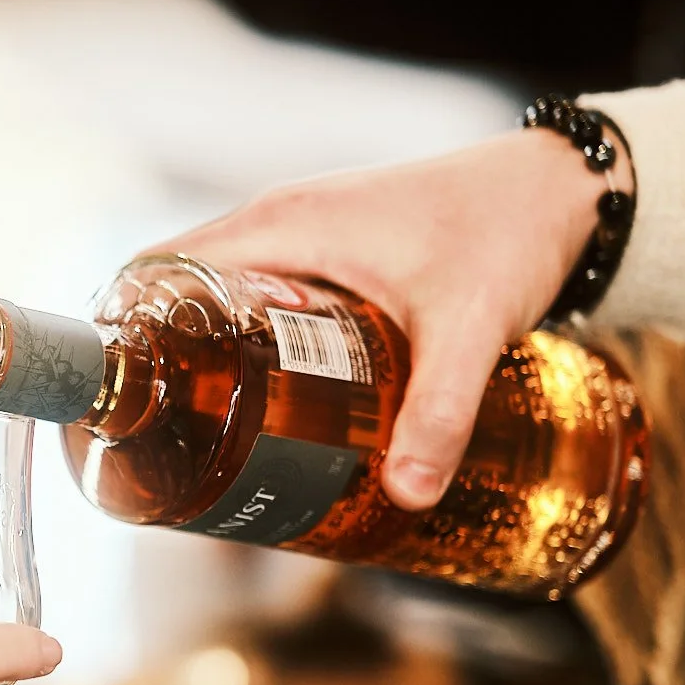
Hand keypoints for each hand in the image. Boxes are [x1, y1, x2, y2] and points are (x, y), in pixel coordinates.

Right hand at [147, 128, 608, 509]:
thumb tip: (405, 495)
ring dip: (208, 364)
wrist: (565, 189)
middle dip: (165, 369)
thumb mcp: (470, 329)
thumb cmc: (509, 232)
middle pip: (180, 296)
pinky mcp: (333, 257)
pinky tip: (270, 412)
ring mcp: (305, 238)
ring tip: (206, 445)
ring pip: (223, 303)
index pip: (159, 269)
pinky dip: (251, 352)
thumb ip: (440, 413)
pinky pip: (263, 303)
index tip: (118, 405)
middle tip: (164, 449)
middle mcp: (280, 224)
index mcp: (283, 225)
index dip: (125, 332)